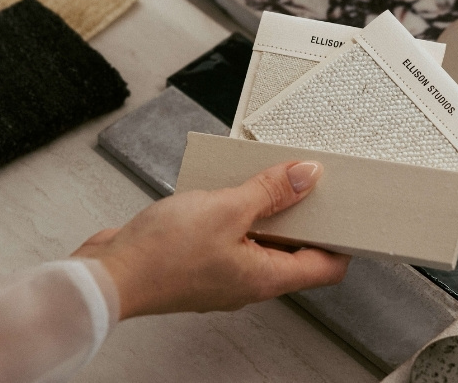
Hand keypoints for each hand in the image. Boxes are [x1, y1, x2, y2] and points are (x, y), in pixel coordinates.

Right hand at [72, 161, 348, 319]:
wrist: (106, 275)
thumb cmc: (160, 256)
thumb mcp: (226, 209)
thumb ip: (270, 191)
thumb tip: (306, 177)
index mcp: (266, 278)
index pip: (326, 268)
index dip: (344, 242)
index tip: (351, 214)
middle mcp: (248, 281)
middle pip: (294, 250)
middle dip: (304, 215)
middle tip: (308, 182)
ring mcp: (224, 273)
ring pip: (260, 239)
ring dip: (266, 209)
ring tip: (265, 177)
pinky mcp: (199, 262)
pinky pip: (231, 234)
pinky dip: (236, 212)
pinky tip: (226, 188)